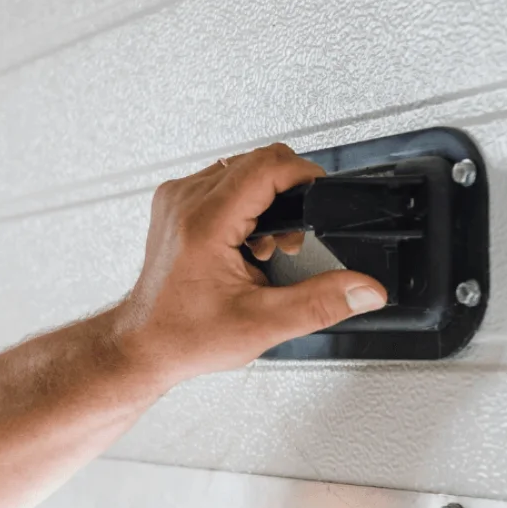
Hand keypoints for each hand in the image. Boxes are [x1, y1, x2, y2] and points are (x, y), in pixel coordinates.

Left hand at [115, 143, 386, 386]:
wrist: (143, 345)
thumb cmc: (183, 336)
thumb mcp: (262, 324)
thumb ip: (320, 304)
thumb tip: (364, 290)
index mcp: (204, 223)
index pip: (268, 166)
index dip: (305, 175)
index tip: (321, 196)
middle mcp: (185, 201)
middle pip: (257, 162)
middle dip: (287, 194)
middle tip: (287, 242)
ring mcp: (175, 200)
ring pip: (240, 169)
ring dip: (265, 200)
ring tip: (262, 248)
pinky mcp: (173, 205)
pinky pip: (221, 182)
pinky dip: (242, 204)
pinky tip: (243, 243)